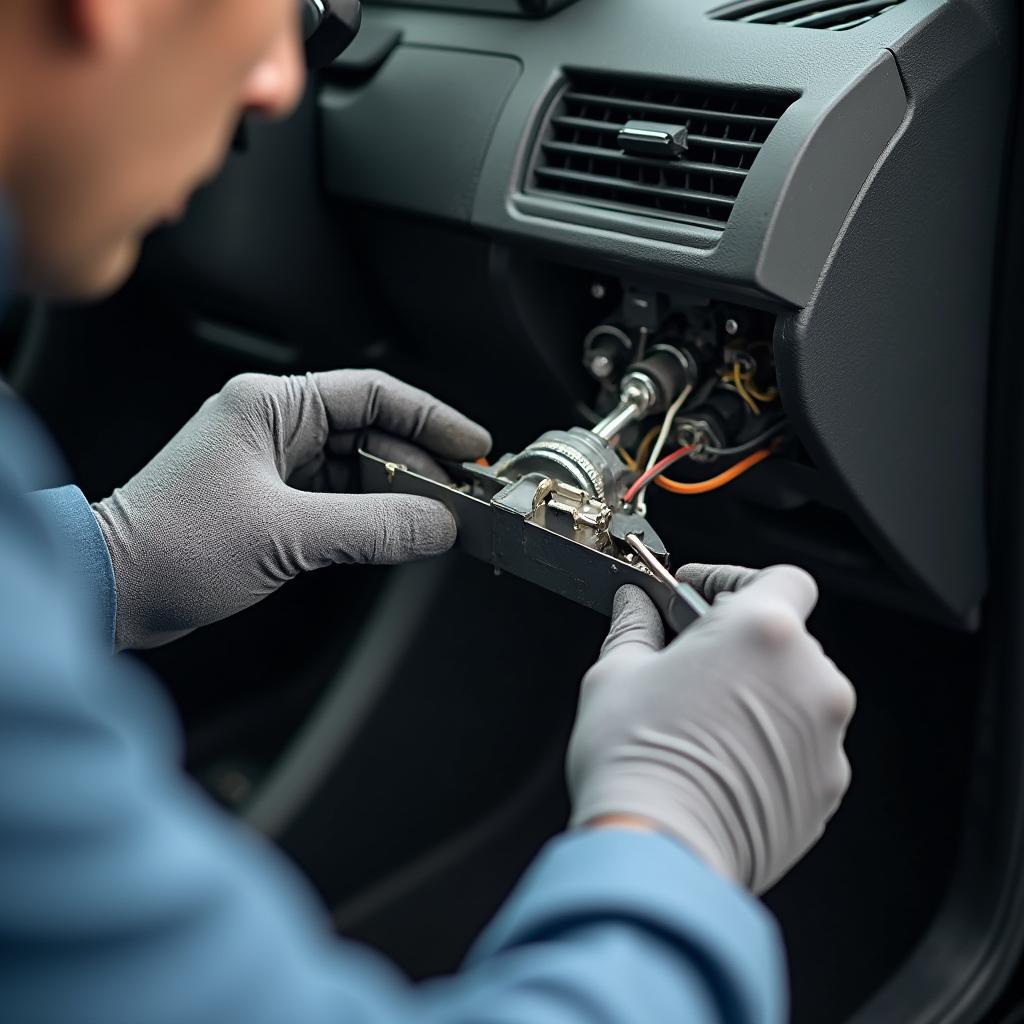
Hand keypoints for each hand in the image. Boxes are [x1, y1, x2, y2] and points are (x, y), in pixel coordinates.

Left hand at [92, 370, 490, 649]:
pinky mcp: (271, 499)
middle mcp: (273, 425)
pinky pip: (338, 497)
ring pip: (358, 467)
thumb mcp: (287, 534)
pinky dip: (370, 513)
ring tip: (438, 518)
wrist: (113, 589)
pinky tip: (399, 531)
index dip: (431, 417)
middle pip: (371, 431)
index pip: (372, 394)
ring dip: (397, 492)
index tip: (472, 444)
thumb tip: (438, 526)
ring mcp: (272, 462)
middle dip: (419, 464)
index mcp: (271, 405)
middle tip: (461, 497)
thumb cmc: (172, 545)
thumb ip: (373, 527)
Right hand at [567, 564, 854, 894]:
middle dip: (741, 643)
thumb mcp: (617, 672)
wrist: (660, 851)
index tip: (701, 592)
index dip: (736, 579)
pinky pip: (803, 746)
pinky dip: (771, 744)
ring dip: (758, 695)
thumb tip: (634, 605)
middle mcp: (809, 677)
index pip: (779, 577)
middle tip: (692, 659)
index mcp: (763, 632)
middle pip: (787, 639)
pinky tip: (722, 761)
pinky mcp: (826, 787)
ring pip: (796, 695)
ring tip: (702, 720)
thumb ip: (635, 625)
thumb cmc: (637, 760)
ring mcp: (825, 736)